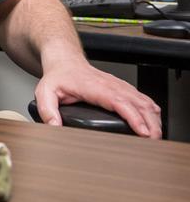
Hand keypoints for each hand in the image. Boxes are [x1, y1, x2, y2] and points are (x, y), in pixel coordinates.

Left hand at [34, 61, 161, 138]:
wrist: (64, 60)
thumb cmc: (57, 76)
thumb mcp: (45, 92)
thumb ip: (47, 110)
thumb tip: (54, 126)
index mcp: (94, 87)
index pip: (120, 102)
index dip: (134, 117)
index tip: (143, 131)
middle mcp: (110, 85)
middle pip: (138, 103)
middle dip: (150, 122)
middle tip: (154, 140)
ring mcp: (118, 85)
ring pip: (143, 100)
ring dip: (153, 117)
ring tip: (156, 135)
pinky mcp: (122, 88)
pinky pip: (142, 98)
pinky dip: (151, 110)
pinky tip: (153, 121)